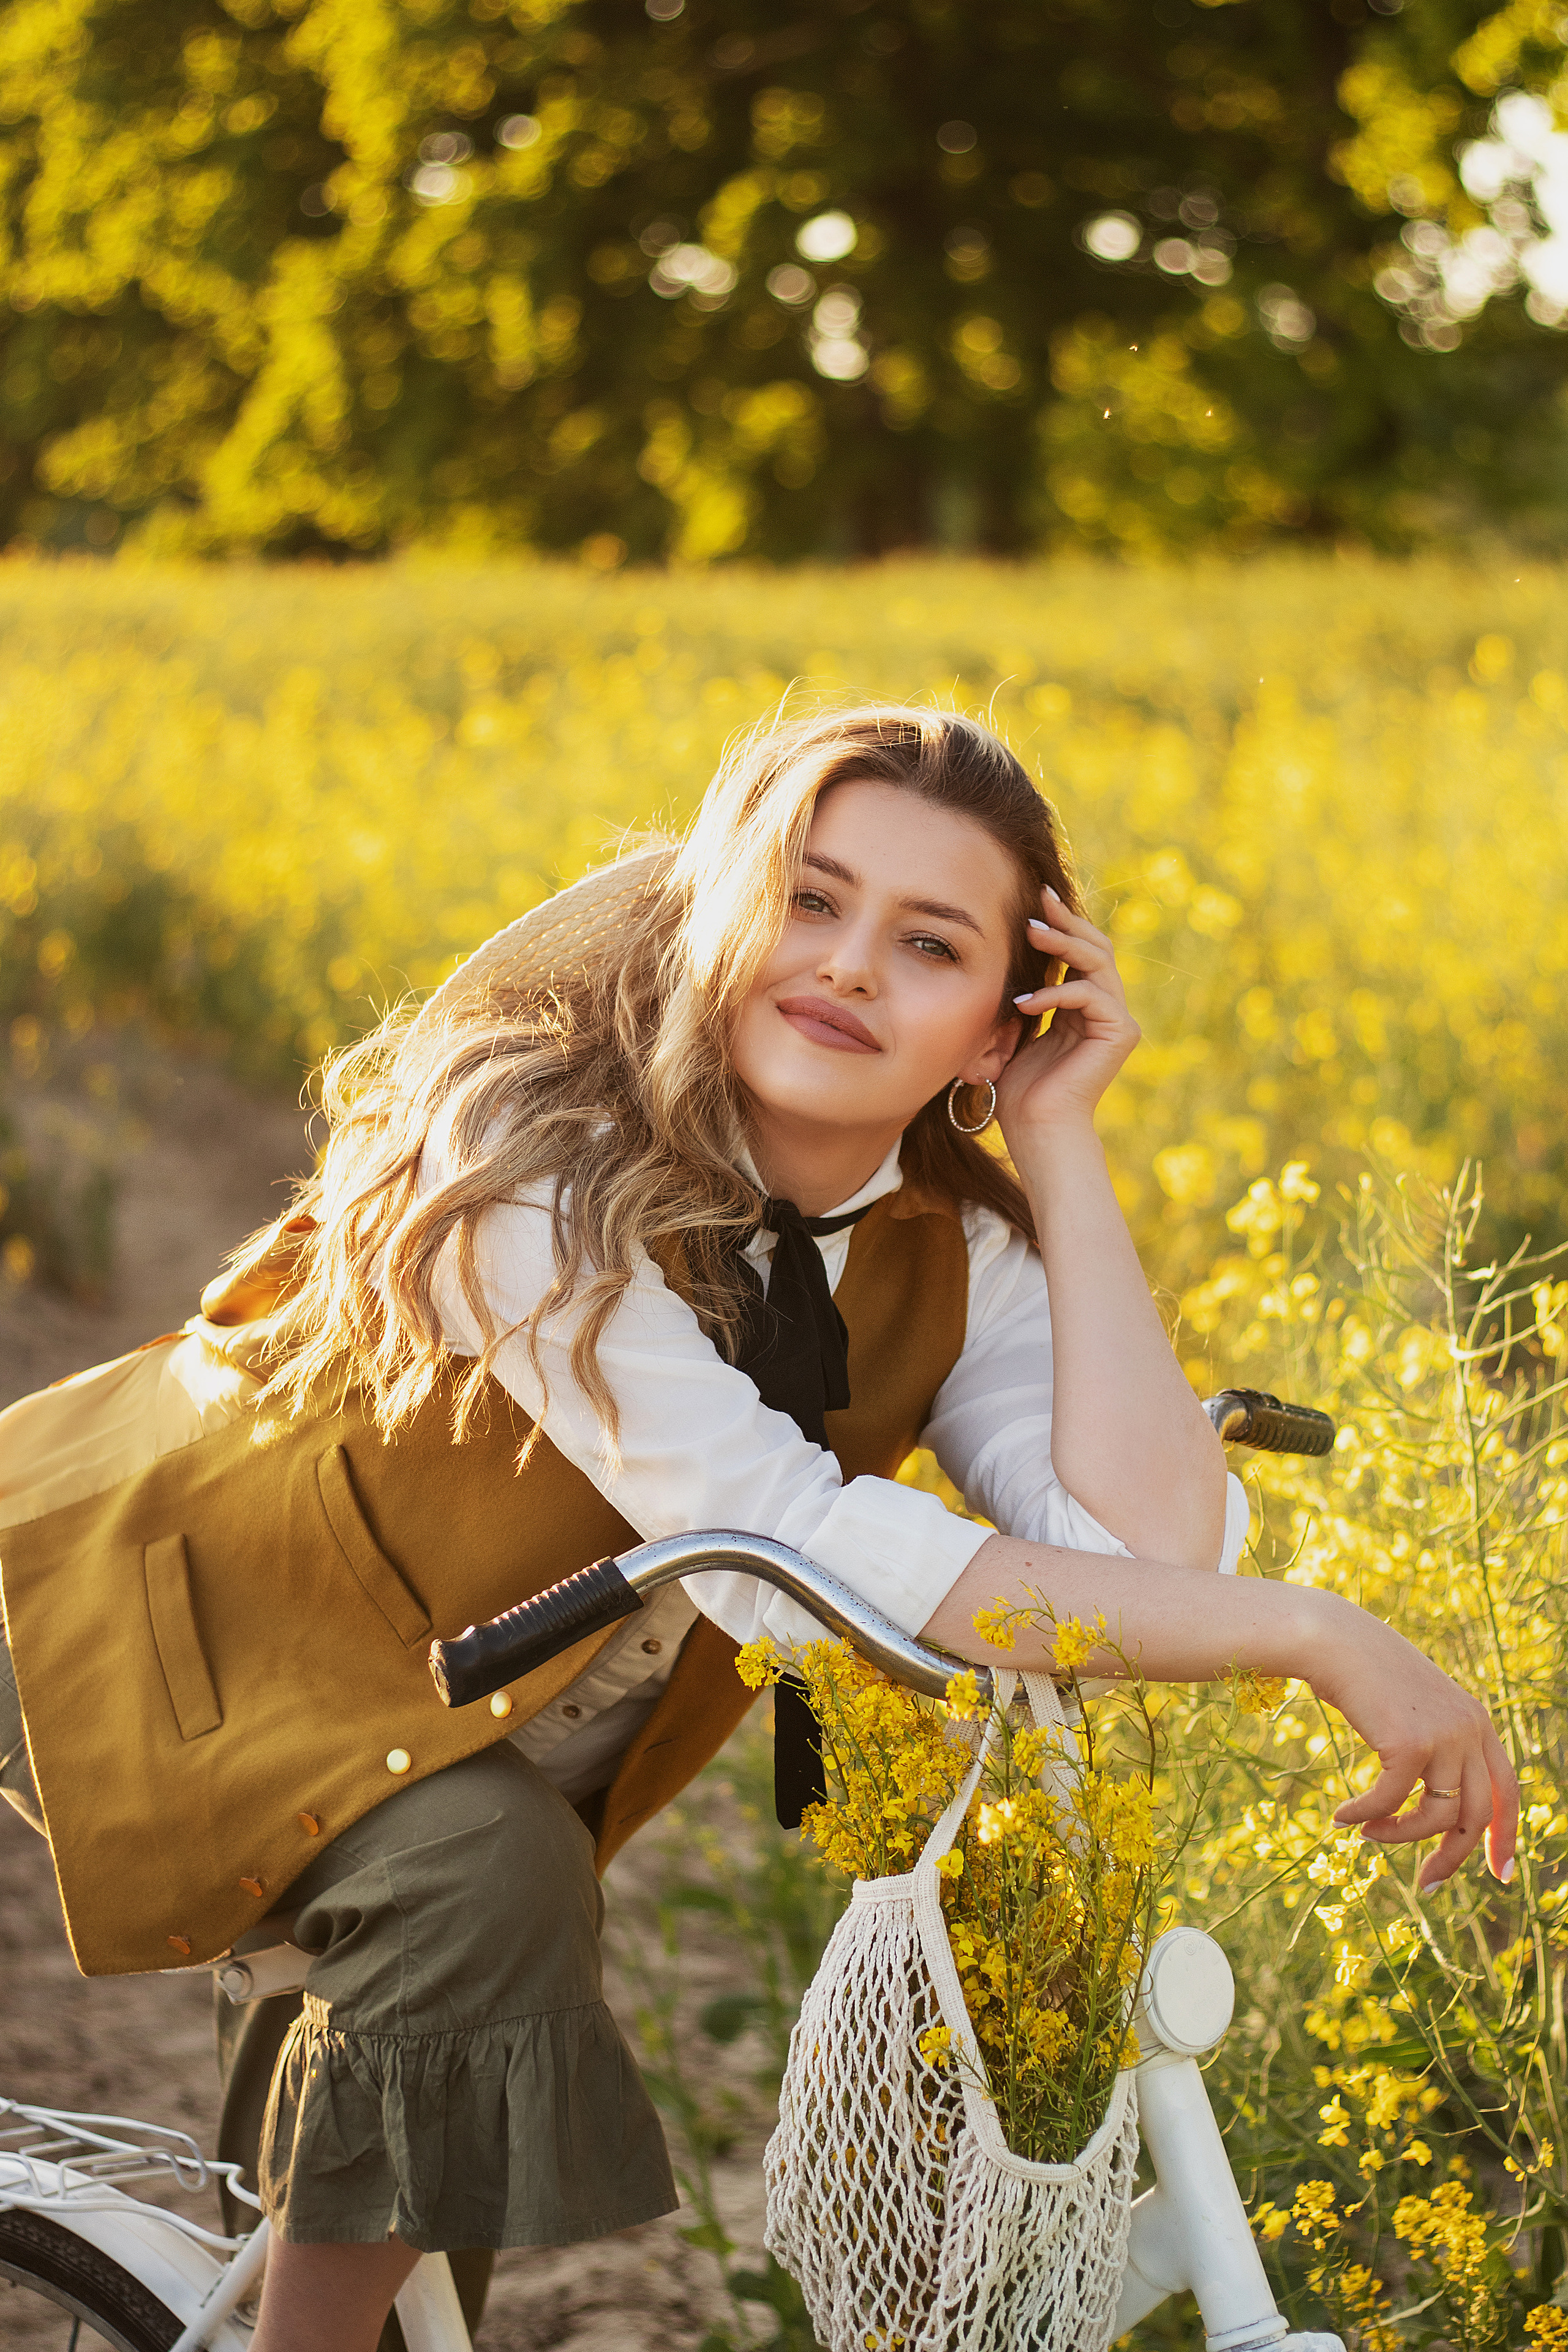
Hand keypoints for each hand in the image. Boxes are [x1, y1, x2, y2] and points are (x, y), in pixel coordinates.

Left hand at [995, 888, 1139, 1140]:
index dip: (1061, 923)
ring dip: (1063, 943)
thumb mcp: (1016, 1030)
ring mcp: (1118, 1020)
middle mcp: (1107, 1009)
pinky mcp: (1120, 1033)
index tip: (1034, 899)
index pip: (1080, 952)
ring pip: (1098, 962)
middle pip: (1096, 947)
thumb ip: (1024, 996)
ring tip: (1030, 931)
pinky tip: (1024, 1002)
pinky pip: (1090, 995)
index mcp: (1084, 1006)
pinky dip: (1055, 992)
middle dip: (1067, 921)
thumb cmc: (1020, 1089)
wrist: (1037, 1130)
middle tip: (1038, 900)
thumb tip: (1008, 960)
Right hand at [1310, 1617, 1517, 1890]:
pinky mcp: (1409, 1743)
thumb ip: (1436, 1745)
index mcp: (1477, 1722)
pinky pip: (1388, 1801)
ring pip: (1434, 1816)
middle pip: (1475, 1815)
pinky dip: (1365, 1816)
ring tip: (1368, 1835)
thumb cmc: (1365, 1674)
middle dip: (1452, 1857)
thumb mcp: (1414, 1709)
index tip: (1499, 1874)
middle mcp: (1470, 1730)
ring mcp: (1443, 1736)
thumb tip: (1437, 1803)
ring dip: (1399, 1836)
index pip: (1506, 1791)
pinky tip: (1341, 1817)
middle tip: (1426, 1884)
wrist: (1332, 1638)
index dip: (1504, 1836)